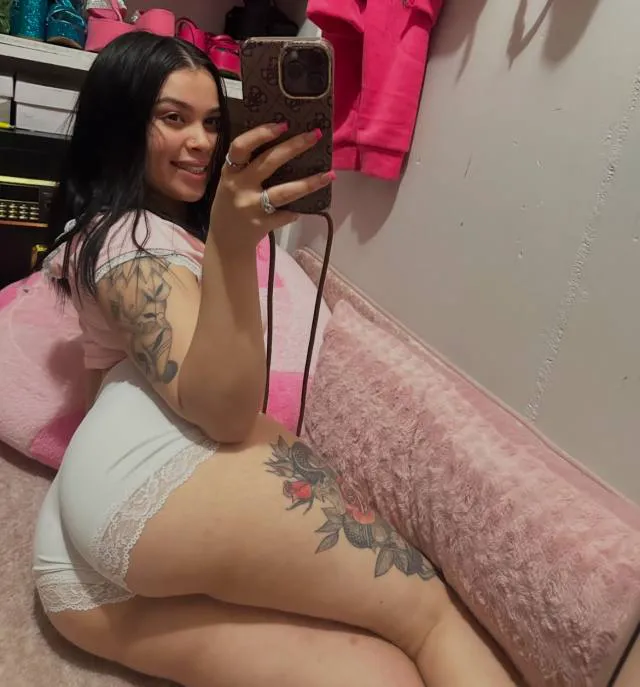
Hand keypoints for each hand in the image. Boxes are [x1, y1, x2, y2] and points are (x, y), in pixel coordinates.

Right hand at [209, 123, 333, 248]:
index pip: (241, 146)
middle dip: (294, 146)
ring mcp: (250, 207)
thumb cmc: (231, 204)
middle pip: (268, 162)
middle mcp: (239, 187)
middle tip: (315, 135)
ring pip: (283, 192)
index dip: (261, 133)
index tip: (283, 124)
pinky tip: (305, 209)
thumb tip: (283, 144)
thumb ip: (247, 167)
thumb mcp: (231, 182)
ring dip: (308, 183)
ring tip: (329, 175)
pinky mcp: (261, 224)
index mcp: (230, 172)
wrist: (225, 241)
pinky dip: (295, 212)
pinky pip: (285, 215)